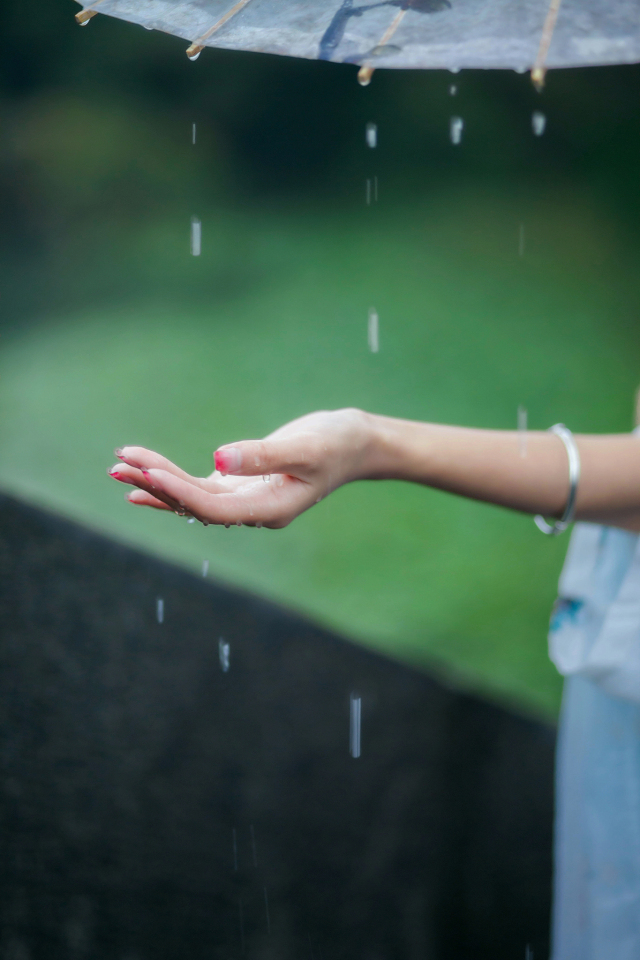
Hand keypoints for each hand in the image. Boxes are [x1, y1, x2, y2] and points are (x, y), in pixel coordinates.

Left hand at [108, 408, 372, 528]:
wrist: (357, 443)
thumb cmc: (338, 442)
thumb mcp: (307, 446)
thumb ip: (264, 455)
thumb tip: (217, 458)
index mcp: (271, 510)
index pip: (214, 507)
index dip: (178, 492)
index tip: (147, 472)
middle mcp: (253, 511)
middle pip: (195, 504)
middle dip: (156, 484)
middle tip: (118, 466)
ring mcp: (247, 499)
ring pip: (193, 497)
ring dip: (157, 482)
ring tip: (118, 467)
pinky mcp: (243, 484)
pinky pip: (200, 488)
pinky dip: (172, 482)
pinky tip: (144, 479)